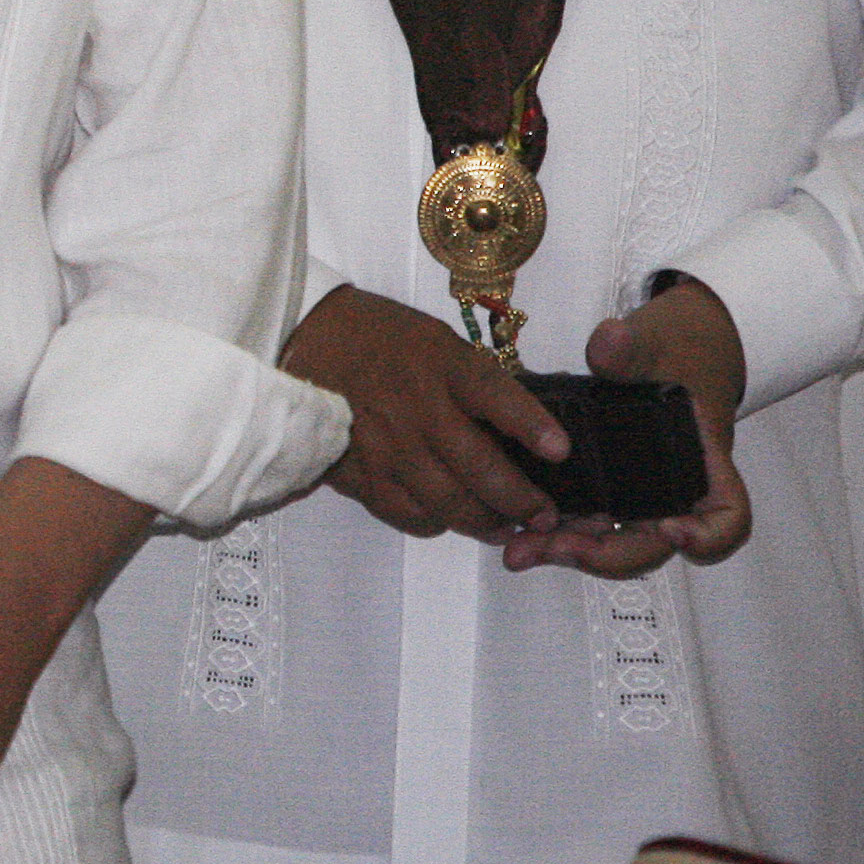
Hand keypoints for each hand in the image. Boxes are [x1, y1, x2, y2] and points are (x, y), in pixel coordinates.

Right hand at [280, 284, 568, 542]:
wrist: (303, 337)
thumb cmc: (379, 336)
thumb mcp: (435, 339)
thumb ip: (473, 380)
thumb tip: (520, 429)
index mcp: (438, 363)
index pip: (492, 394)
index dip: (530, 425)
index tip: (560, 452)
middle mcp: (414, 406)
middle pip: (476, 466)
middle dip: (519, 499)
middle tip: (542, 515)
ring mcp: (383, 444)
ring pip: (445, 502)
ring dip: (483, 522)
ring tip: (504, 528)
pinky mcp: (356, 470)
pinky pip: (404, 512)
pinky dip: (433, 522)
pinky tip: (444, 518)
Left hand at [503, 279, 751, 576]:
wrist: (662, 352)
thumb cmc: (675, 351)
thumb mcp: (659, 342)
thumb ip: (634, 346)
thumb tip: (608, 343)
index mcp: (705, 467)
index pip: (726, 520)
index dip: (707, 538)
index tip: (673, 530)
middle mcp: (674, 495)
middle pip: (653, 546)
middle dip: (604, 555)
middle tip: (551, 549)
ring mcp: (636, 498)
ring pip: (610, 542)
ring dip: (566, 551)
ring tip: (518, 552)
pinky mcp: (601, 491)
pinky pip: (582, 522)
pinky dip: (551, 530)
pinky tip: (511, 529)